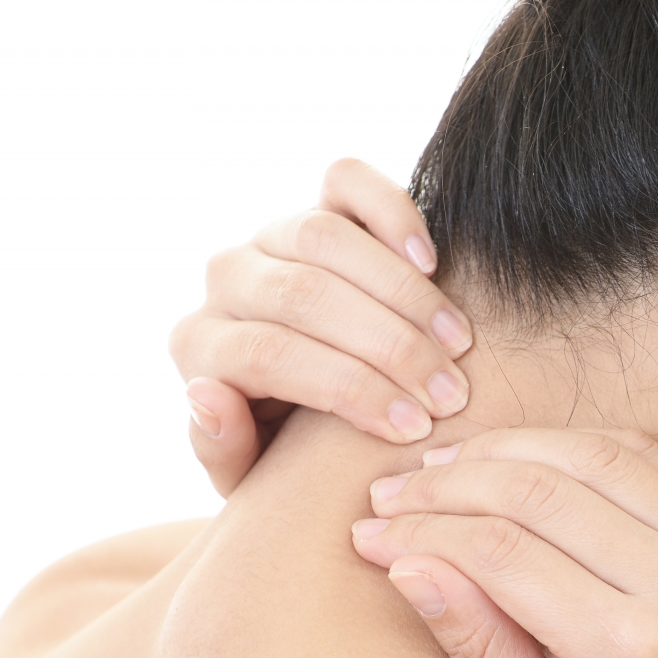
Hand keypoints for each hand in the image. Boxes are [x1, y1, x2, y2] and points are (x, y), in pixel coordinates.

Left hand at [169, 159, 475, 494]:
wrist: (319, 415)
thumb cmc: (287, 457)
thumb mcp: (253, 475)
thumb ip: (222, 447)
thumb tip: (208, 392)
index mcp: (199, 346)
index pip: (268, 354)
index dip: (348, 389)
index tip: (414, 427)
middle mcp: (226, 280)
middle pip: (303, 295)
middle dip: (387, 346)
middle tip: (450, 394)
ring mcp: (272, 236)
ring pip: (325, 237)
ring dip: (403, 293)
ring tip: (458, 343)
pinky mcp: (318, 204)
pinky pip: (345, 182)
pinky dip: (391, 211)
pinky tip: (432, 261)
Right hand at [350, 428, 657, 657]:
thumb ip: (478, 651)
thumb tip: (405, 564)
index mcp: (633, 649)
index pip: (501, 553)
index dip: (422, 533)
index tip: (366, 532)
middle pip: (542, 490)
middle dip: (449, 483)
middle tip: (386, 490)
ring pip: (591, 453)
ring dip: (503, 448)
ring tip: (436, 465)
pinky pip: (641, 453)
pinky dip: (568, 443)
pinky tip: (512, 458)